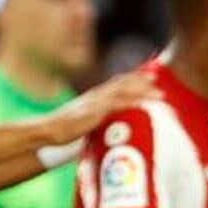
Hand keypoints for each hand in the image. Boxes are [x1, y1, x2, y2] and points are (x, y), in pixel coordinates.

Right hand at [42, 73, 160, 145]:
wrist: (48, 131)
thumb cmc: (62, 131)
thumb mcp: (80, 122)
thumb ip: (93, 121)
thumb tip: (101, 126)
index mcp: (92, 97)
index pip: (113, 83)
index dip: (129, 79)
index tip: (143, 76)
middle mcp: (95, 95)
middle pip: (121, 83)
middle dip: (139, 80)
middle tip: (155, 78)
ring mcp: (95, 102)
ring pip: (123, 92)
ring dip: (142, 91)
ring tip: (159, 94)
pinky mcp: (95, 112)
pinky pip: (118, 104)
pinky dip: (132, 102)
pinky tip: (144, 104)